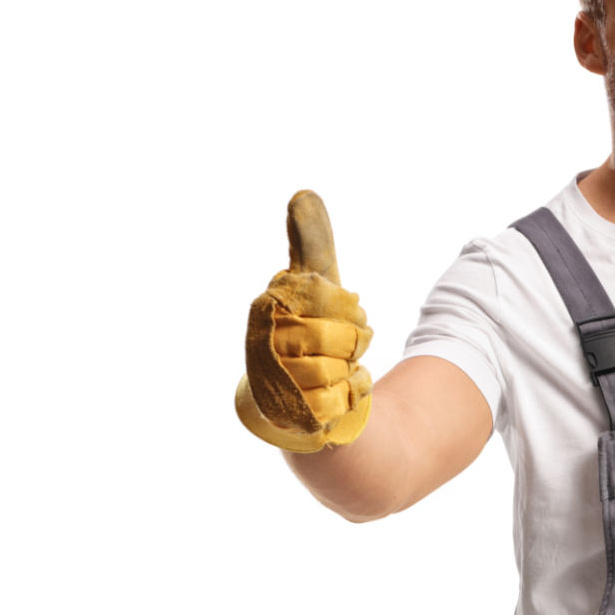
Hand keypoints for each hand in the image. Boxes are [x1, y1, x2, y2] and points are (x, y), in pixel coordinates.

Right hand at [234, 190, 374, 452]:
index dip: (342, 306)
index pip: (322, 296)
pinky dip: (351, 397)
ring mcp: (275, 387)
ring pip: (338, 368)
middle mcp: (261, 350)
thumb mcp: (317, 289)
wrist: (309, 411)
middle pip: (338, 333)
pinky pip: (341, 401)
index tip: (335, 313)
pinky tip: (338, 396)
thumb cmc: (309, 342)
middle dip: (353, 339)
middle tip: (340, 348)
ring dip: (351, 369)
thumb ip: (313, 246)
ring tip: (336, 372)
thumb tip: (303, 193)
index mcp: (265, 312)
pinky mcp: (292, 422)